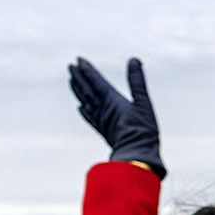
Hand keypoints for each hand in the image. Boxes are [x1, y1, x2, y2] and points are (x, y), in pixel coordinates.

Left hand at [69, 56, 164, 177]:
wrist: (135, 155)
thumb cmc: (142, 129)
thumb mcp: (143, 102)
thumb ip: (137, 81)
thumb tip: (133, 60)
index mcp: (111, 100)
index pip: (96, 81)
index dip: (87, 70)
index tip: (79, 60)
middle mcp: (102, 109)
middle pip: (86, 90)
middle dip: (79, 77)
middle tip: (71, 66)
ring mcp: (100, 120)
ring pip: (85, 101)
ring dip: (78, 90)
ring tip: (71, 81)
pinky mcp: (102, 130)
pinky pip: (89, 117)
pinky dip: (83, 110)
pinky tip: (80, 107)